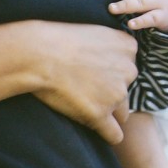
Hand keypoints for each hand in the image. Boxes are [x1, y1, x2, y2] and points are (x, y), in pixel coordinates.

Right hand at [26, 20, 137, 143]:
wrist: (38, 54)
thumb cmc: (59, 40)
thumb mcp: (97, 32)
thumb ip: (113, 47)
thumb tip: (115, 62)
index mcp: (129, 48)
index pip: (129, 68)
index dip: (111, 74)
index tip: (92, 72)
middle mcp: (129, 70)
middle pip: (126, 90)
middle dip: (111, 93)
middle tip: (85, 89)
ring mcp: (116, 94)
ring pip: (121, 112)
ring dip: (107, 112)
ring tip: (84, 105)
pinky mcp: (100, 113)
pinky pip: (114, 133)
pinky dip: (110, 135)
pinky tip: (104, 136)